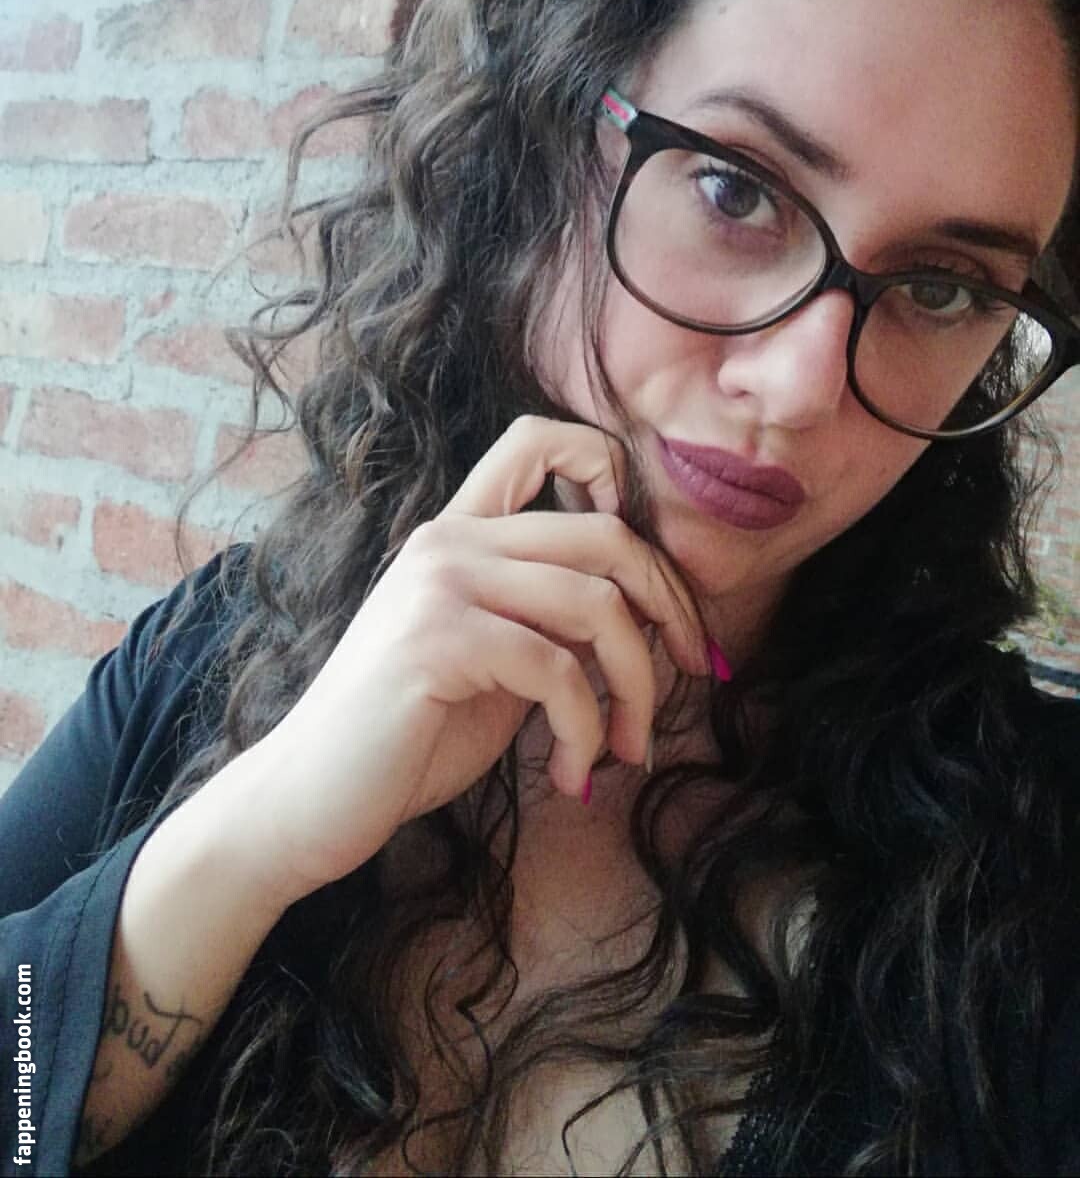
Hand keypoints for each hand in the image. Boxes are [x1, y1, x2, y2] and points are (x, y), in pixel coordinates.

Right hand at [239, 416, 708, 906]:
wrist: (307, 800)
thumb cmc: (406, 736)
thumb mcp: (494, 661)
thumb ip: (549, 620)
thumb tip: (650, 616)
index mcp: (459, 531)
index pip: (539, 439)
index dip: (611, 471)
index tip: (645, 562)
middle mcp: (449, 539)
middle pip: (605, 532)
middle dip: (672, 606)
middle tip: (696, 670)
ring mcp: (440, 583)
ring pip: (598, 605)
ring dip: (639, 687)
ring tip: (629, 749)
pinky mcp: (437, 639)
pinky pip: (559, 670)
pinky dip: (587, 730)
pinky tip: (573, 774)